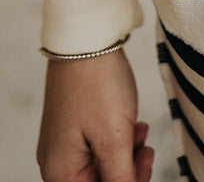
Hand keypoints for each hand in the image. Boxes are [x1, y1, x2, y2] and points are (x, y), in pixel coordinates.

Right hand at [37, 49, 154, 181]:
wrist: (87, 36)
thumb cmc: (97, 85)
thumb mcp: (115, 140)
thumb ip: (121, 179)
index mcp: (60, 173)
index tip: (144, 170)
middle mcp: (57, 162)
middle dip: (127, 173)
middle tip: (146, 153)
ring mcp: (66, 142)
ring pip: (103, 166)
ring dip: (127, 156)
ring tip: (140, 134)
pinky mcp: (76, 125)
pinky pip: (101, 146)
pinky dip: (120, 141)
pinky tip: (134, 126)